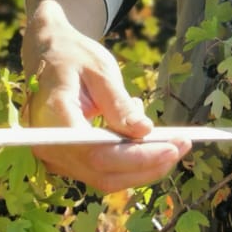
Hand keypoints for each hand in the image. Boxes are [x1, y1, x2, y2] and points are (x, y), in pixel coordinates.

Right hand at [22, 0, 188, 191]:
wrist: (48, 54)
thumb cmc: (74, 56)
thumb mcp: (100, 70)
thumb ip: (119, 104)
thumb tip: (145, 131)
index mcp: (53, 117)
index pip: (96, 153)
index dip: (136, 157)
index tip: (172, 147)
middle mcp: (48, 145)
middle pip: (102, 172)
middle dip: (147, 165)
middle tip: (183, 145)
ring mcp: (56, 156)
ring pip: (105, 177)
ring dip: (143, 166)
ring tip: (174, 140)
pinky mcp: (68, 160)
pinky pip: (102, 170)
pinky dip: (130, 160)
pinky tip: (146, 136)